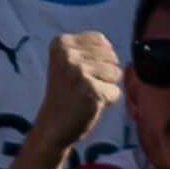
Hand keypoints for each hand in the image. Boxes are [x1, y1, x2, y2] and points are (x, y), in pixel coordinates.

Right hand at [37, 30, 120, 150]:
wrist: (51, 128)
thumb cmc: (65, 95)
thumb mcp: (69, 62)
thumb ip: (90, 49)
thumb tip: (119, 55)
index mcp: (61, 44)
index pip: (100, 40)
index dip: (96, 58)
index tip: (77, 73)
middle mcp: (68, 56)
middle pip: (111, 55)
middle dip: (103, 72)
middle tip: (81, 86)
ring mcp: (79, 73)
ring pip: (116, 72)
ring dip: (105, 86)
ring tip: (86, 95)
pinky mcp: (90, 91)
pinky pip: (115, 91)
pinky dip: (107, 101)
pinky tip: (89, 105)